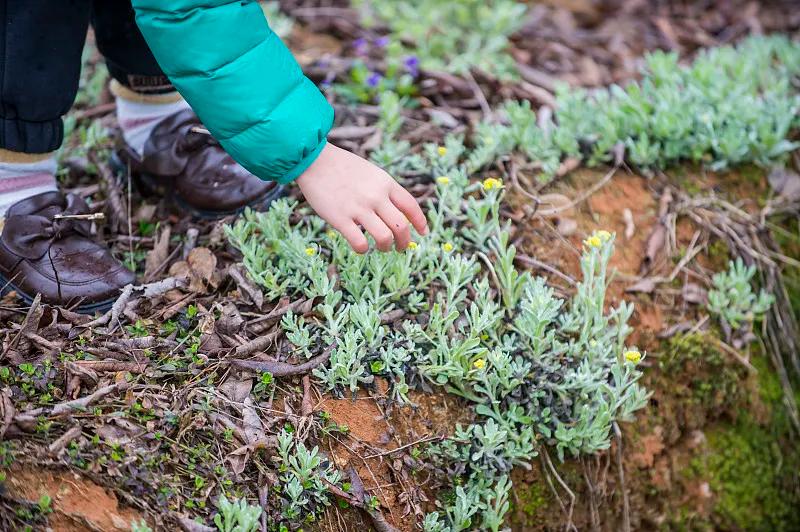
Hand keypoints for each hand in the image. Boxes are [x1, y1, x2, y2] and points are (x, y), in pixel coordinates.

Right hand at [296, 143, 427, 252]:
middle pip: (401, 227)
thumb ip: (384, 190)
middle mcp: (376, 196)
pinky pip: (360, 243)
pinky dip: (363, 249)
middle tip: (400, 247)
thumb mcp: (371, 172)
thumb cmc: (342, 166)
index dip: (420, 222)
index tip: (423, 233)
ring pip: (384, 238)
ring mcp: (359, 208)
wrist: (314, 159)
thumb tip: (397, 211)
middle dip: (404, 242)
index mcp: (385, 183)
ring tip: (382, 248)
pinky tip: (361, 247)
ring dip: (386, 247)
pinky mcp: (340, 219)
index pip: (411, 206)